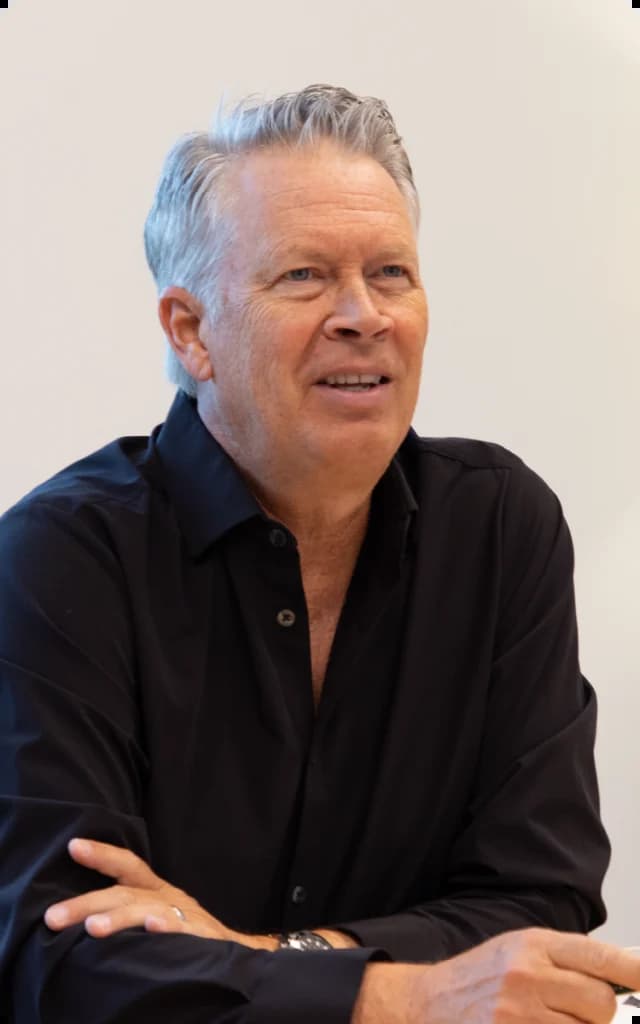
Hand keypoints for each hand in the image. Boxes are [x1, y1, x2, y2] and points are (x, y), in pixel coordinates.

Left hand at [44, 838, 276, 949]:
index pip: (127, 866)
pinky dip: (168, 927)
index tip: (73, 846)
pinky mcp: (201, 935)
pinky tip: (152, 928)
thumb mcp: (157, 914)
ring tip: (92, 928)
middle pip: (124, 892)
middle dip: (87, 903)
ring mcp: (184, 915)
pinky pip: (183, 929)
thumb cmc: (187, 935)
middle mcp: (166, 898)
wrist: (238, 954)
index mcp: (155, 891)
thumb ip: (128, 910)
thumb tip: (82, 915)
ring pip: (146, 911)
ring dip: (119, 917)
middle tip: (53, 917)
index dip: (102, 855)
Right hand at [353, 928, 639, 1023]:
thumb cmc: (480, 978)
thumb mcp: (519, 950)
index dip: (635, 972)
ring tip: (548, 1021)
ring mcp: (518, 1014)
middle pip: (600, 1004)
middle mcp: (527, 975)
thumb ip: (566, 959)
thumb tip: (624, 976)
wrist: (427, 1004)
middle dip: (595, 1013)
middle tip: (572, 1011)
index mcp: (534, 944)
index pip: (602, 959)